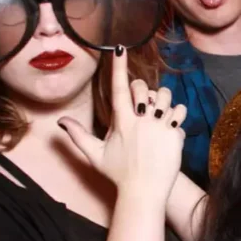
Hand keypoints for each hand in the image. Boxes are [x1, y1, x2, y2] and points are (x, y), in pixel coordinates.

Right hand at [59, 47, 185, 200]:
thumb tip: (60, 121)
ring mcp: (160, 127)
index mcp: (122, 122)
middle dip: (142, 88)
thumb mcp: (95, 155)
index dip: (118, 67)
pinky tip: (170, 125)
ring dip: (162, 100)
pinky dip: (176, 115)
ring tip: (157, 113)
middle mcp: (142, 121)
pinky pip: (180, 113)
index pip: (118, 88)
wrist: (145, 192)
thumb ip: (78, 136)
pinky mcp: (176, 135)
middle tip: (141, 102)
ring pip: (165, 97)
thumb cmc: (119, 174)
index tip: (120, 48)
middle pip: (144, 88)